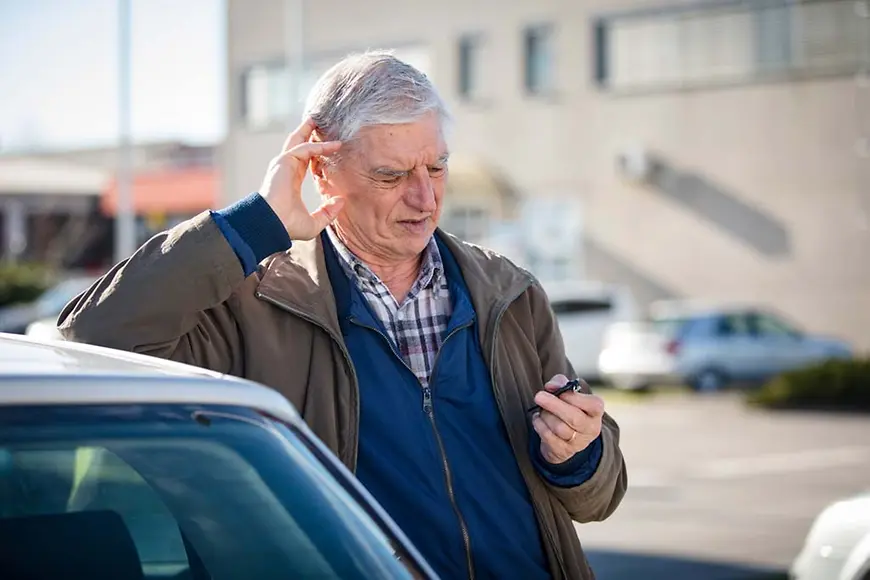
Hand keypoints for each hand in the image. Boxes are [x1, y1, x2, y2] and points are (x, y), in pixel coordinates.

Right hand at [260, 117, 344, 239]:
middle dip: (307, 132)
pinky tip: (334, 145)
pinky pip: (305, 149)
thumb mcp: (314, 222)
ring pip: (299, 141)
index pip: (304, 160)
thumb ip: (328, 212)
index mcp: (290, 180)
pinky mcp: (284, 162)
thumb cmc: (287, 226)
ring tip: (320, 119)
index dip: (316, 152)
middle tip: (317, 121)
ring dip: (309, 130)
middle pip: (298, 145)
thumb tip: (341, 201)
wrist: (272, 224)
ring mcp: (283, 164)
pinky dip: (320, 145)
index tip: (330, 146)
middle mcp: (286, 169)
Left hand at [531, 374, 603, 463]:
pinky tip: (538, 419)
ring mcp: (579, 442)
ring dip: (545, 416)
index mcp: (596, 411)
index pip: (592, 404)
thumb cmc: (568, 407)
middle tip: (538, 396)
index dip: (573, 397)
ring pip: (559, 428)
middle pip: (574, 418)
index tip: (559, 391)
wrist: (565, 437)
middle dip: (554, 405)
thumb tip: (551, 386)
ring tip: (541, 410)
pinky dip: (539, 425)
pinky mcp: (564, 451)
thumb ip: (560, 383)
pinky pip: (549, 437)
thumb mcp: (567, 392)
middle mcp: (591, 428)